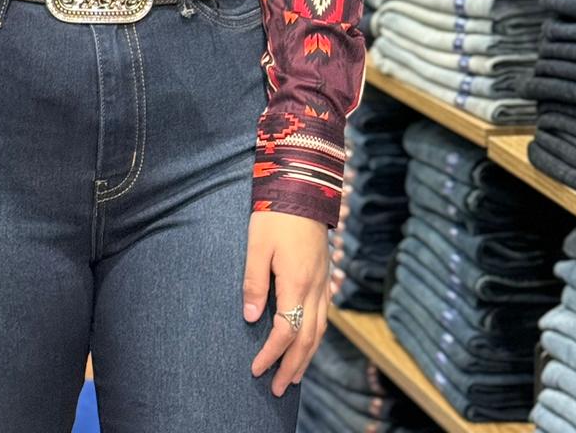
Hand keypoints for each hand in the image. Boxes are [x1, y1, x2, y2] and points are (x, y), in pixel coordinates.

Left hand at [243, 211, 329, 396]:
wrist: (304, 186)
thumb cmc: (275, 213)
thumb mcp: (257, 245)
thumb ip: (254, 282)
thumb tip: (250, 318)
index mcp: (296, 282)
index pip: (285, 331)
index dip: (271, 354)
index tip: (255, 369)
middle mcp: (315, 287)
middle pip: (307, 339)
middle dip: (291, 366)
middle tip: (276, 389)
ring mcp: (323, 282)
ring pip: (319, 331)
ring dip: (306, 357)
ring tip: (293, 377)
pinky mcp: (324, 275)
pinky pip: (324, 316)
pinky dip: (315, 337)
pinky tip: (308, 343)